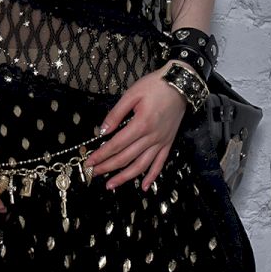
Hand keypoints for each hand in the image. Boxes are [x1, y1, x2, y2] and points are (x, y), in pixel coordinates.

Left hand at [86, 64, 188, 191]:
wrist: (181, 84)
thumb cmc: (155, 86)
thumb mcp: (132, 94)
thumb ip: (116, 113)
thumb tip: (103, 130)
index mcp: (141, 124)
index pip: (116, 145)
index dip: (101, 155)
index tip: (89, 161)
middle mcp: (151, 137)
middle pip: (126, 157)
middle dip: (107, 167)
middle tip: (93, 174)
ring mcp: (161, 142)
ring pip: (141, 165)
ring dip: (125, 177)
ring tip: (111, 185)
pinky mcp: (168, 143)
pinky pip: (160, 164)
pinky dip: (152, 176)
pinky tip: (144, 187)